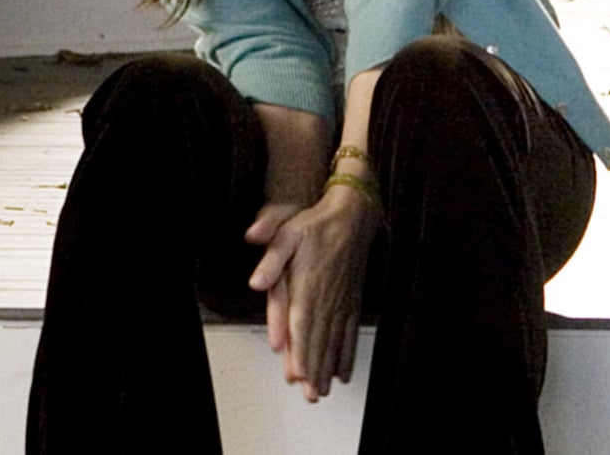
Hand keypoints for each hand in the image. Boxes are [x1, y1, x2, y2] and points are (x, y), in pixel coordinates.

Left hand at [245, 185, 379, 400]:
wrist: (353, 216)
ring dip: (330, 367)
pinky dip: (347, 353)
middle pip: (320, 340)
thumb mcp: (288, 234)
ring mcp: (342, 301)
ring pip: (335, 340)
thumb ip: (272, 259)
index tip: (300, 375)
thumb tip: (257, 280)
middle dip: (315, 370)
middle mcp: (328, 297)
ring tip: (325, 390)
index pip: (303, 325)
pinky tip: (344, 370)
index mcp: (309, 285)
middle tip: (312, 394)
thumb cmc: (318, 225)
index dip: (301, 352)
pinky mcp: (352, 301)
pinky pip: (350, 332)